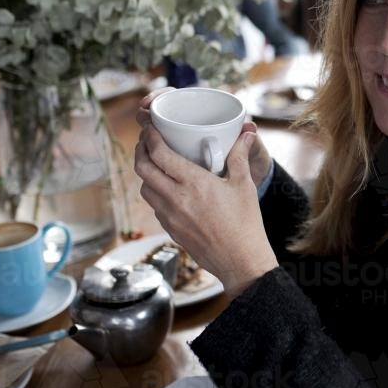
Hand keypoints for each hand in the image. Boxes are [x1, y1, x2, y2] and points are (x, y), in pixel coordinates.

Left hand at [135, 93, 277, 298]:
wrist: (240, 260)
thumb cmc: (245, 224)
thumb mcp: (244, 185)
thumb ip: (240, 156)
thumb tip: (246, 134)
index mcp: (193, 183)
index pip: (159, 154)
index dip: (150, 137)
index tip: (149, 127)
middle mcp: (175, 198)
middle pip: (142, 169)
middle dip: (141, 151)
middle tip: (147, 141)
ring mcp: (170, 216)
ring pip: (144, 188)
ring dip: (146, 172)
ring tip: (156, 164)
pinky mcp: (170, 229)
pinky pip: (154, 206)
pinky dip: (155, 192)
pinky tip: (168, 189)